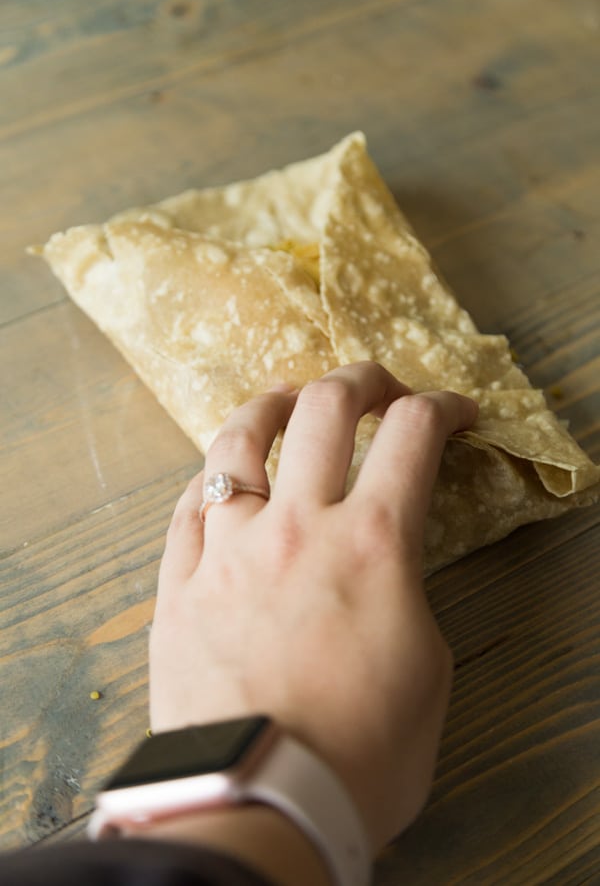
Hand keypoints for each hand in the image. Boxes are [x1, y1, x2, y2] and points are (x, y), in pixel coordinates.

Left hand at [149, 361, 477, 850]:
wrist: (262, 804)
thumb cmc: (363, 753)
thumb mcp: (426, 667)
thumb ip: (405, 592)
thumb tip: (380, 567)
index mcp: (373, 544)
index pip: (413, 436)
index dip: (442, 407)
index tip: (452, 411)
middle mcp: (298, 526)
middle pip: (325, 409)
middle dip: (360, 380)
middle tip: (375, 386)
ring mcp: (228, 549)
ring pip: (238, 441)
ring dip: (269, 405)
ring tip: (284, 399)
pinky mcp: (178, 583)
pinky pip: (187, 506)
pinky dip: (211, 478)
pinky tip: (221, 476)